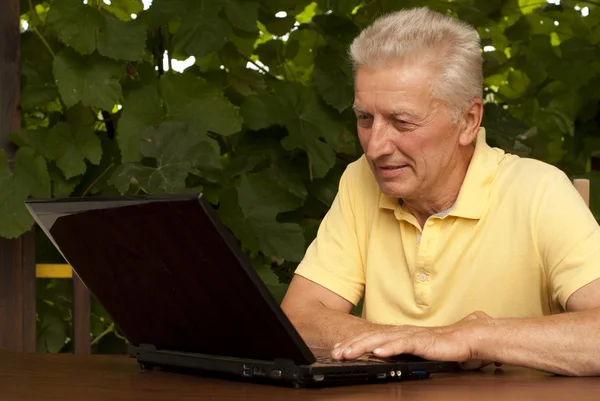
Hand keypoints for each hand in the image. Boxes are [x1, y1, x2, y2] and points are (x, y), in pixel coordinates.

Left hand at [331, 311, 500, 369]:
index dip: (353, 344)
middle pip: (371, 338)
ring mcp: (411, 336)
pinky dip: (389, 348)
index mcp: (399, 335)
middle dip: (351, 345)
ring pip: (382, 340)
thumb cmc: (445, 345)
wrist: (468, 338)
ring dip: (363, 346)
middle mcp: (402, 333)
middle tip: (335, 352)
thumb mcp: (417, 350)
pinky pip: (403, 344)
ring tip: (348, 352)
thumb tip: (383, 358)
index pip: (371, 339)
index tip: (337, 351)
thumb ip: (402, 352)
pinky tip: (378, 352)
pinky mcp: (423, 341)